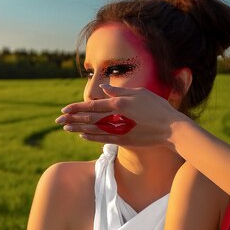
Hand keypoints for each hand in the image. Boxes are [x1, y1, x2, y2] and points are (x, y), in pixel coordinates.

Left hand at [55, 84, 188, 148]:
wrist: (171, 129)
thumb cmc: (158, 107)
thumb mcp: (140, 93)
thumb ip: (120, 91)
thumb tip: (103, 89)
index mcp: (119, 104)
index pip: (92, 106)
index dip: (77, 108)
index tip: (64, 109)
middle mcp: (116, 118)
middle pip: (89, 119)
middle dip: (72, 118)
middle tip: (58, 119)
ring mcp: (120, 131)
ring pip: (93, 130)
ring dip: (78, 128)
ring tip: (66, 128)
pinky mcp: (124, 140)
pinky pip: (103, 139)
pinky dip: (92, 137)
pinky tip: (83, 136)